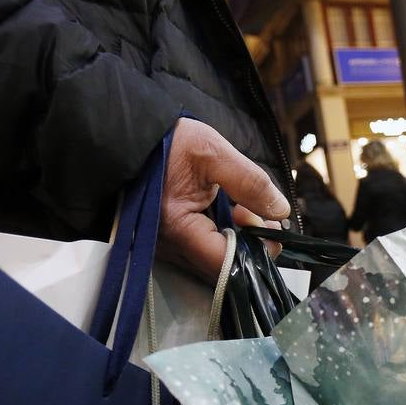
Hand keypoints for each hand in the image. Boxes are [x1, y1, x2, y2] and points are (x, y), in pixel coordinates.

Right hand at [158, 119, 290, 280]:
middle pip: (223, 268)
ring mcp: (166, 247)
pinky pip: (204, 250)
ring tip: (244, 208)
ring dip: (239, 239)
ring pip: (215, 261)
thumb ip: (249, 182)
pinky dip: (224, 235)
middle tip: (261, 215)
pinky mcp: (169, 241)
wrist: (125, 137)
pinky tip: (230, 212)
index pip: (227, 263)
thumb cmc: (162, 142)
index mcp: (178, 228)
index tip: (271, 228)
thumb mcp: (211, 151)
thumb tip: (280, 211)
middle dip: (252, 245)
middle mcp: (168, 247)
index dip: (257, 252)